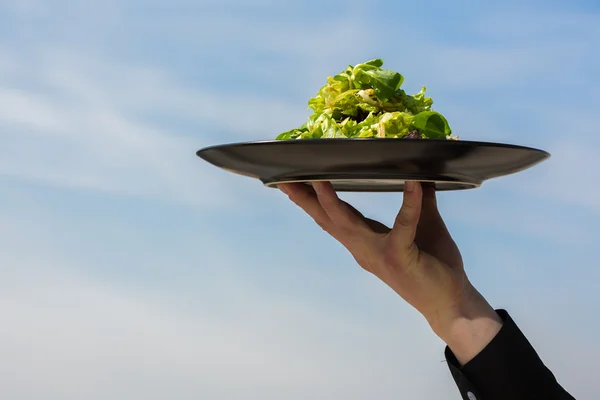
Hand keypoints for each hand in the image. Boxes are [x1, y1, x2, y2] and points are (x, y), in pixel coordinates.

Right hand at [278, 181, 502, 363]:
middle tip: (284, 181)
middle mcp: (364, 248)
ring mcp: (379, 254)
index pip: (333, 217)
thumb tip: (419, 173)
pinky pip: (403, 226)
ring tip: (320, 181)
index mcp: (365, 241)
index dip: (312, 201)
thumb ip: (419, 201)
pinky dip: (408, 203)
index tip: (292, 183)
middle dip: (305, 200)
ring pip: (348, 225)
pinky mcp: (400, 257)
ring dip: (332, 202)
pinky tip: (412, 183)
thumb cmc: (435, 265)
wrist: (452, 302)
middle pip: (329, 220)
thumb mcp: (425, 225)